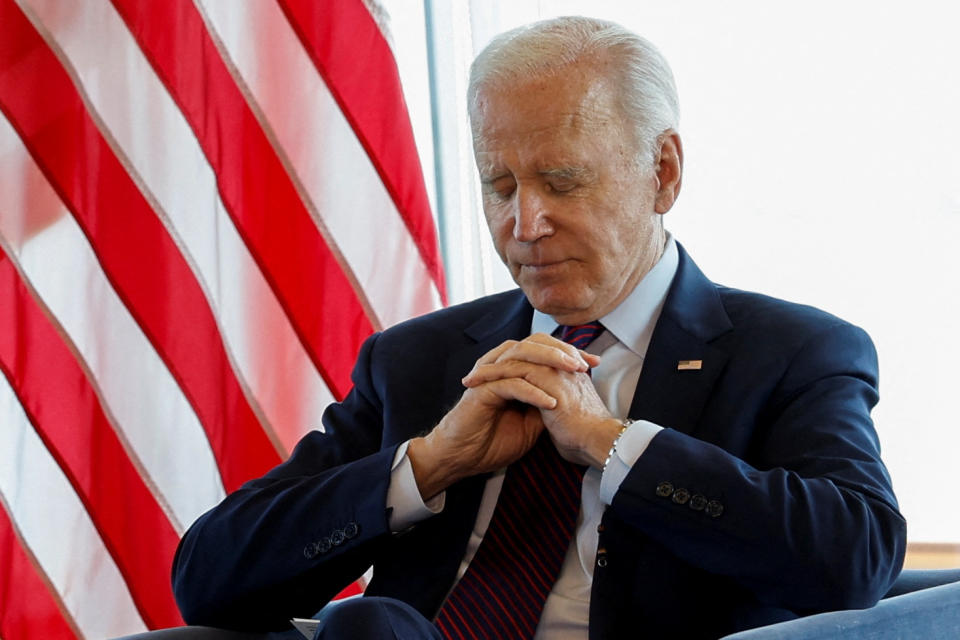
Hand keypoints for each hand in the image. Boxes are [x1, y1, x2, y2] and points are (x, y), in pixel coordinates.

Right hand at [408, 334, 593, 499]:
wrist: (463, 458)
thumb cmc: (492, 441)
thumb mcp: (531, 423)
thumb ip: (546, 403)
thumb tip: (571, 394)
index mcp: (512, 370)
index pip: (543, 350)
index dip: (569, 353)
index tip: (594, 363)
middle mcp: (500, 367)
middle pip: (533, 344)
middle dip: (562, 350)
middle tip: (584, 362)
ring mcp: (490, 377)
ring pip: (522, 356)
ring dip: (550, 362)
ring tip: (573, 371)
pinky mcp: (482, 391)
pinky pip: (511, 384)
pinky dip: (533, 392)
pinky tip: (550, 402)